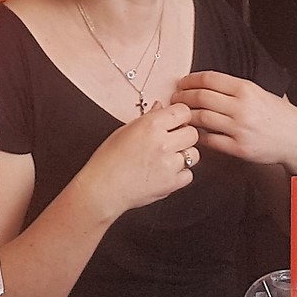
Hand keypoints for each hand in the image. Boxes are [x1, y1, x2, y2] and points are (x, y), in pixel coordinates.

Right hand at [80, 101, 200, 219]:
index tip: (176, 122)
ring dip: (184, 155)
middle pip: (193, 133)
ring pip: (194, 154)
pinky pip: (189, 175)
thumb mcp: (125, 130)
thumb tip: (160, 108)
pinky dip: (181, 174)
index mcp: (151, 125)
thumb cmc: (108, 160)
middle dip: (184, 135)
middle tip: (173, 140)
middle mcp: (163, 143)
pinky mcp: (171, 183)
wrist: (102, 188)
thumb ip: (148, 118)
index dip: (180, 116)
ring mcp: (169, 164)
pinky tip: (166, 172)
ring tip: (168, 158)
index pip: (183, 112)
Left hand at [173, 72, 296, 173]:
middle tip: (176, 98)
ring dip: (187, 116)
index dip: (190, 80)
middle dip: (183, 97)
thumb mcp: (260, 93)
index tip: (182, 82)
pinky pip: (210, 140)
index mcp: (246, 89)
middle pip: (201, 97)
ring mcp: (240, 129)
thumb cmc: (279, 115)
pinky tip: (195, 133)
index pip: (209, 79)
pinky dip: (199, 136)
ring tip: (181, 115)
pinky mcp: (239, 148)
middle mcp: (242, 107)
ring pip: (202, 119)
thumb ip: (236, 89)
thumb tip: (206, 84)